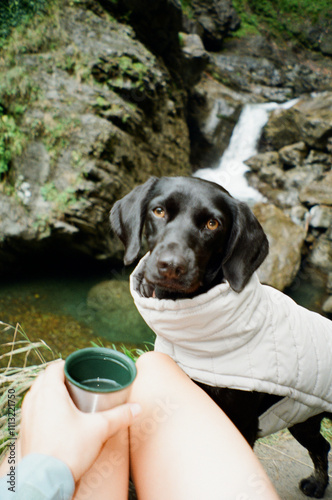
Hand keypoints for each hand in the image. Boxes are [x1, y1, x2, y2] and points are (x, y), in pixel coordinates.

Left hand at [19, 360, 140, 481]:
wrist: (45, 480)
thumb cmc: (67, 451)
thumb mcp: (99, 429)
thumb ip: (119, 416)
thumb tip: (136, 408)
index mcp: (50, 392)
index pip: (54, 367)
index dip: (66, 365)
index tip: (77, 369)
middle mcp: (35, 400)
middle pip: (44, 379)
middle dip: (58, 378)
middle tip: (74, 384)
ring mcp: (27, 417)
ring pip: (35, 395)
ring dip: (47, 393)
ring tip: (64, 401)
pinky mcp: (24, 432)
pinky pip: (31, 412)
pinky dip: (41, 409)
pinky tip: (54, 420)